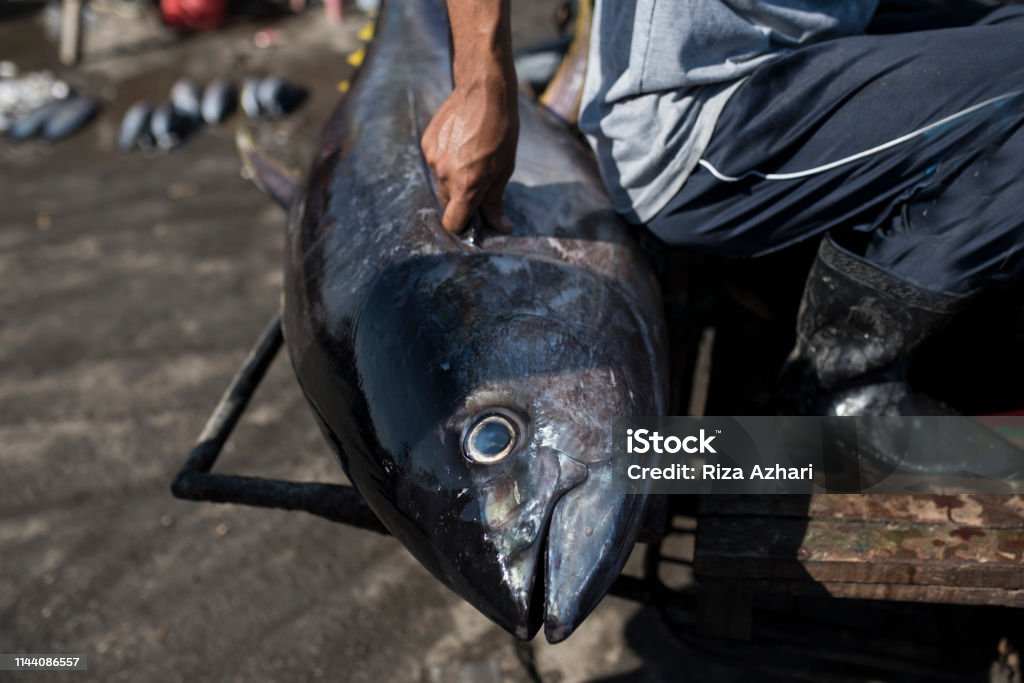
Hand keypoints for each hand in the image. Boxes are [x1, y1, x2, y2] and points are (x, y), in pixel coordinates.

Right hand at [421, 76, 518, 233]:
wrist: (482, 90)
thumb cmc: (501, 130)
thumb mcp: (504, 168)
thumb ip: (495, 201)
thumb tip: (501, 227)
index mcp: (466, 185)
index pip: (452, 223)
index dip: (462, 226)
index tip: (473, 221)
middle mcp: (445, 175)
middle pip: (448, 202)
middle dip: (462, 199)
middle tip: (479, 180)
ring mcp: (433, 158)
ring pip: (442, 181)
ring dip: (454, 177)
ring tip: (472, 154)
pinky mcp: (427, 143)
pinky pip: (436, 162)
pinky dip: (446, 159)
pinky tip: (460, 142)